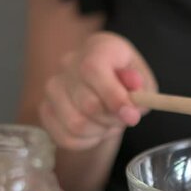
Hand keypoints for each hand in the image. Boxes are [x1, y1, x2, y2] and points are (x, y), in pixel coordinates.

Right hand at [38, 32, 156, 149]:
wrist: (105, 85)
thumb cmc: (127, 82)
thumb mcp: (144, 82)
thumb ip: (142, 89)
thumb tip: (132, 96)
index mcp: (97, 48)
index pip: (93, 69)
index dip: (113, 96)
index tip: (132, 116)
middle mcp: (69, 64)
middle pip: (87, 103)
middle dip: (112, 119)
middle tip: (124, 119)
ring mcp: (53, 87)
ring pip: (75, 124)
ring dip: (100, 132)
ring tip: (110, 123)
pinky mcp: (46, 110)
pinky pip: (66, 137)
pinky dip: (87, 142)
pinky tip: (96, 131)